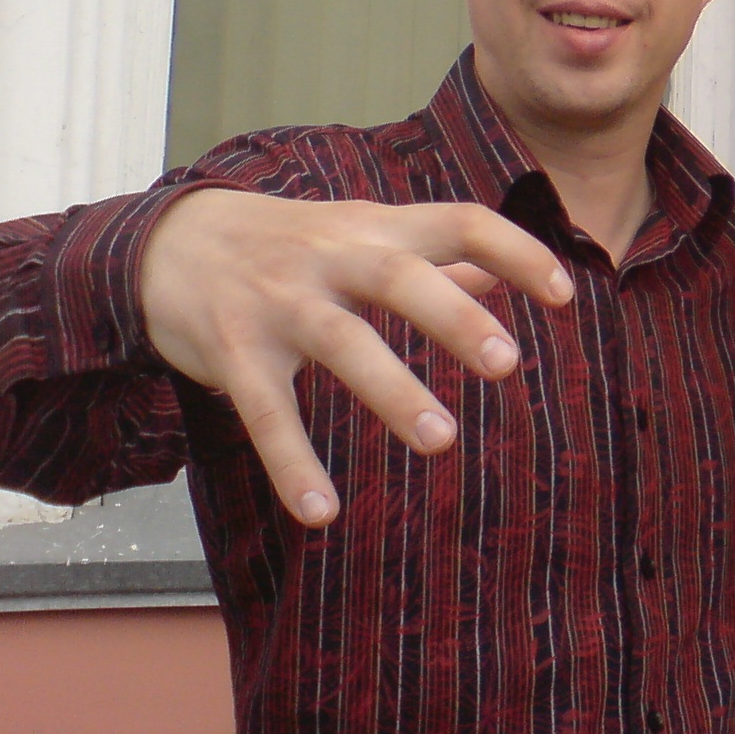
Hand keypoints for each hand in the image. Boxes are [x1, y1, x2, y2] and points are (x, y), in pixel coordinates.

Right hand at [138, 190, 573, 526]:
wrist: (169, 241)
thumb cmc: (290, 243)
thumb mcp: (361, 234)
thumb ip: (430, 253)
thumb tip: (503, 273)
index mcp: (376, 228)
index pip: (459, 221)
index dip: (516, 250)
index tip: (565, 292)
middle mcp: (332, 257)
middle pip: (402, 278)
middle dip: (456, 318)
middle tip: (509, 364)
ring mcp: (280, 303)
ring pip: (341, 342)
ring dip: (391, 390)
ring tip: (441, 439)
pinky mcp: (233, 351)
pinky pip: (266, 411)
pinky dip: (292, 462)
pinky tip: (322, 512)